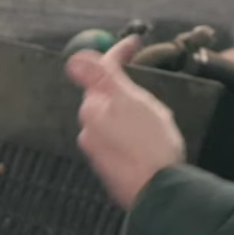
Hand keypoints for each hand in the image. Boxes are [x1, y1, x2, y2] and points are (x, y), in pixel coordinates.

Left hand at [66, 35, 187, 209]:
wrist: (160, 191)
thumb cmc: (151, 145)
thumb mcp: (131, 101)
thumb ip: (101, 77)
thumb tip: (73, 59)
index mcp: (94, 107)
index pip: (101, 70)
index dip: (119, 52)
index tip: (135, 43)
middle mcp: (88, 128)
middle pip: (104, 97)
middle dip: (124, 90)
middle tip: (151, 94)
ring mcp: (97, 150)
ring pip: (112, 120)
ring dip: (128, 115)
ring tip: (154, 125)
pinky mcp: (108, 168)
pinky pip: (117, 141)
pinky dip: (130, 136)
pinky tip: (147, 144)